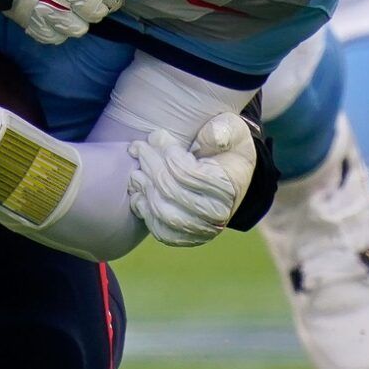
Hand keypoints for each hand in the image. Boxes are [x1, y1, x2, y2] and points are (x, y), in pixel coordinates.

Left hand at [126, 113, 256, 247]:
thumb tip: (214, 137)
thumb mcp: (232, 131)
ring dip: (144, 188)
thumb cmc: (226, 148)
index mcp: (228, 187)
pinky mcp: (187, 238)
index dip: (166, 152)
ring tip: (136, 169)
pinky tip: (139, 192)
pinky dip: (145, 211)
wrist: (229, 175)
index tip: (155, 135)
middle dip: (150, 165)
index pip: (186, 173)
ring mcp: (202, 230)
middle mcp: (217, 214)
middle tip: (138, 147)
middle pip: (171, 191)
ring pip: (163, 213)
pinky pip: (161, 230)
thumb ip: (224, 130)